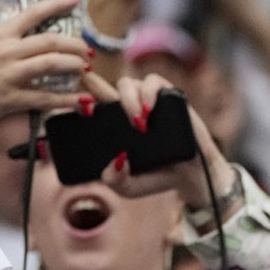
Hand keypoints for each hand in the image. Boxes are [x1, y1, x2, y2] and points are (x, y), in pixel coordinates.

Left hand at [81, 72, 235, 212]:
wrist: (192, 177)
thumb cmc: (158, 178)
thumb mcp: (129, 187)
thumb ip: (115, 180)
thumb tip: (113, 164)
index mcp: (115, 126)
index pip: (94, 104)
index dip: (83, 97)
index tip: (77, 103)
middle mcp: (130, 109)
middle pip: (107, 88)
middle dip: (96, 89)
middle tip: (91, 106)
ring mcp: (149, 101)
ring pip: (129, 82)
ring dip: (127, 98)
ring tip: (137, 122)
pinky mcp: (169, 97)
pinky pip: (154, 81)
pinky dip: (148, 92)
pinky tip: (148, 111)